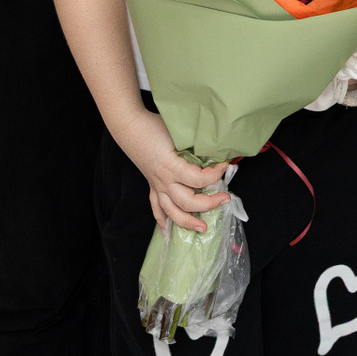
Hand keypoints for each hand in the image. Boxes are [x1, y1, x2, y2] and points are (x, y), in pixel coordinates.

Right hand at [115, 109, 227, 233]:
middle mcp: (164, 181)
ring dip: (187, 222)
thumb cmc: (156, 126)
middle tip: (225, 199)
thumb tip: (217, 149)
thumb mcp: (180, 133)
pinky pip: (156, 208)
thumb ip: (196, 144)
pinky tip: (167, 231)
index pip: (199, 179)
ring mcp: (157, 185)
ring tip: (202, 228)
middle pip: (188, 201)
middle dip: (209, 204)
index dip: (216, 175)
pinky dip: (162, 220)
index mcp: (172, 167)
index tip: (226, 165)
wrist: (131, 126)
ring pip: (172, 211)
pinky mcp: (152, 185)